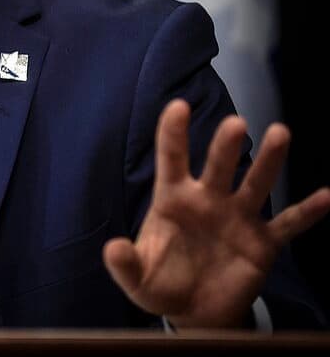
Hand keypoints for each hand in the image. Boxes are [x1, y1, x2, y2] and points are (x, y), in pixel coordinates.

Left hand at [103, 99, 329, 328]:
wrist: (194, 313)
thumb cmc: (160, 283)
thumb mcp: (136, 278)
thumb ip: (124, 264)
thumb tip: (112, 249)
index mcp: (173, 198)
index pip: (172, 159)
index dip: (173, 133)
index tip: (178, 106)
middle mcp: (208, 200)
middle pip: (218, 166)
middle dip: (226, 145)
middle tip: (235, 124)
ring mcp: (238, 218)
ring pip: (256, 184)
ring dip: (269, 161)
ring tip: (280, 133)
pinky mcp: (263, 243)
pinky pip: (288, 225)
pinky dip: (307, 212)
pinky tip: (326, 196)